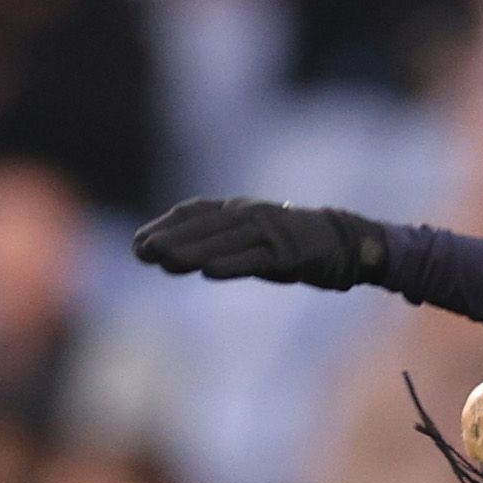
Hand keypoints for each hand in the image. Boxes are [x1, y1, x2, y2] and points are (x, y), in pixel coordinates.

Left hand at [133, 198, 386, 288]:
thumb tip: (177, 256)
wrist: (344, 242)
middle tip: (141, 252)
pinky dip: (232, 263)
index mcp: (238, 210)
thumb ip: (218, 245)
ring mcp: (268, 233)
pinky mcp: (287, 253)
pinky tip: (209, 272)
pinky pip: (255, 258)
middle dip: (170, 238)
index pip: (194, 213)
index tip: (138, 243)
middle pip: (203, 226)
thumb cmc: (292, 243)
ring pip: (224, 240)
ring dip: (193, 250)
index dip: (165, 226)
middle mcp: (249, 215)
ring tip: (164, 260)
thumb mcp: (251, 240)